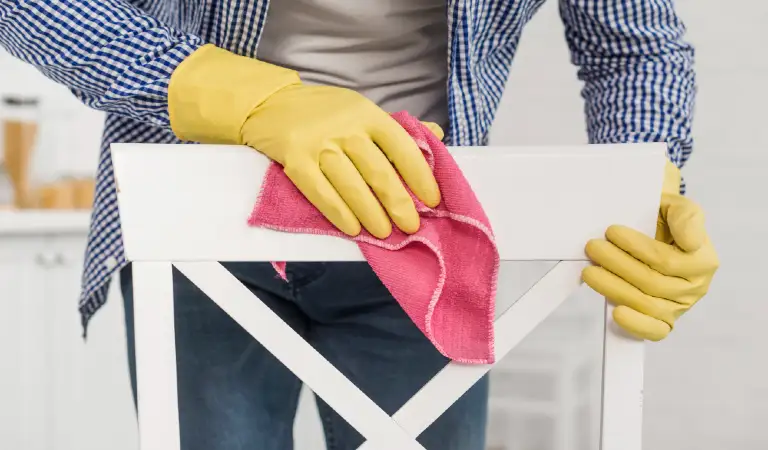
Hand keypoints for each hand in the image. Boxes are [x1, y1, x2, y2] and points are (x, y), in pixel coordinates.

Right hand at [168, 44, 440, 238]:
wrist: (270, 103)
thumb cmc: (323, 112)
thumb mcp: (361, 110)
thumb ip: (396, 127)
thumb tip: (436, 136)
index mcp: (367, 114)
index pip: (401, 146)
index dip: (420, 175)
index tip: (432, 200)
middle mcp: (345, 126)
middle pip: (378, 171)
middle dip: (398, 203)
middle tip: (411, 226)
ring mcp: (318, 143)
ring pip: (351, 185)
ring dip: (371, 213)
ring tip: (384, 232)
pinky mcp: (295, 159)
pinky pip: (320, 192)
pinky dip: (338, 213)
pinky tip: (352, 228)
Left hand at [582, 160, 718, 340]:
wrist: (653, 230)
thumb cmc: (663, 219)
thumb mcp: (677, 207)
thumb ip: (687, 218)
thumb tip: (691, 243)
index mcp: (703, 260)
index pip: (665, 259)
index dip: (635, 247)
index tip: (611, 231)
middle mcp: (696, 287)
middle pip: (651, 281)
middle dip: (616, 263)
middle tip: (592, 247)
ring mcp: (680, 306)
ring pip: (645, 303)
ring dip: (612, 287)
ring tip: (589, 271)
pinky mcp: (665, 321)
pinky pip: (655, 331)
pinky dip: (635, 324)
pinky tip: (616, 313)